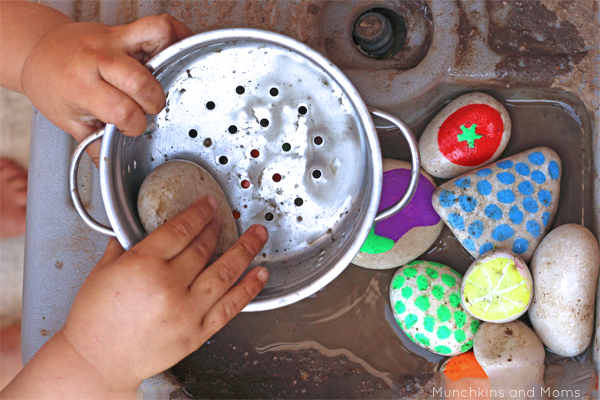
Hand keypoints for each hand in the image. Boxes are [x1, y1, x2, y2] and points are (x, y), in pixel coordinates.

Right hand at [2, 197, 268, 397]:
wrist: (97, 362)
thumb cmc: (95, 320)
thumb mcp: (102, 272)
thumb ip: (123, 247)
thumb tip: (135, 230)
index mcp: (142, 265)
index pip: (180, 229)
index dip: (199, 213)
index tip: (209, 205)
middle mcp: (168, 285)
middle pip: (203, 248)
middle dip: (218, 228)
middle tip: (226, 218)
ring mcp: (186, 310)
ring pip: (224, 272)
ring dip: (246, 250)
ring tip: (259, 235)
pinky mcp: (197, 333)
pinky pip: (230, 307)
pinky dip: (248, 289)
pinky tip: (260, 274)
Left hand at [21, 15, 191, 161]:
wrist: (38, 48)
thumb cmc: (53, 82)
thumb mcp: (67, 120)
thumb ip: (92, 144)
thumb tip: (109, 163)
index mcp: (82, 84)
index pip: (122, 110)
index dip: (133, 125)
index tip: (129, 127)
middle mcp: (100, 58)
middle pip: (143, 82)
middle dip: (152, 103)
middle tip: (145, 107)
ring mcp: (115, 39)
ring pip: (157, 38)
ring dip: (171, 60)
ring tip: (169, 76)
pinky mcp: (125, 29)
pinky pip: (160, 24)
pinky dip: (177, 35)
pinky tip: (177, 51)